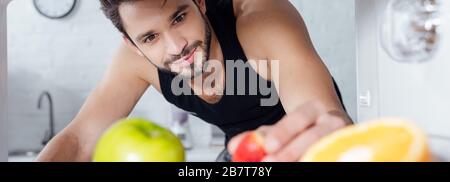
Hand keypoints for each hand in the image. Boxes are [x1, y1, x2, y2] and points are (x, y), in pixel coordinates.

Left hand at [228, 101, 351, 161]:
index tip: (268, 145)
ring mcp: (340, 139)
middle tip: (269, 161)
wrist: (331, 129)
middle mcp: (332, 122)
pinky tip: (299, 165)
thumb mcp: (281, 130)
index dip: (283, 132)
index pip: (299, 118)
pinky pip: (326, 157)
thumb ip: (259, 136)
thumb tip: (235, 146)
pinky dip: (309, 161)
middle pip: (313, 136)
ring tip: (282, 167)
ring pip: (322, 150)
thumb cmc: (303, 130)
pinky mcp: (342, 151)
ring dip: (301, 158)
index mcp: (314, 109)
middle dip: (290, 151)